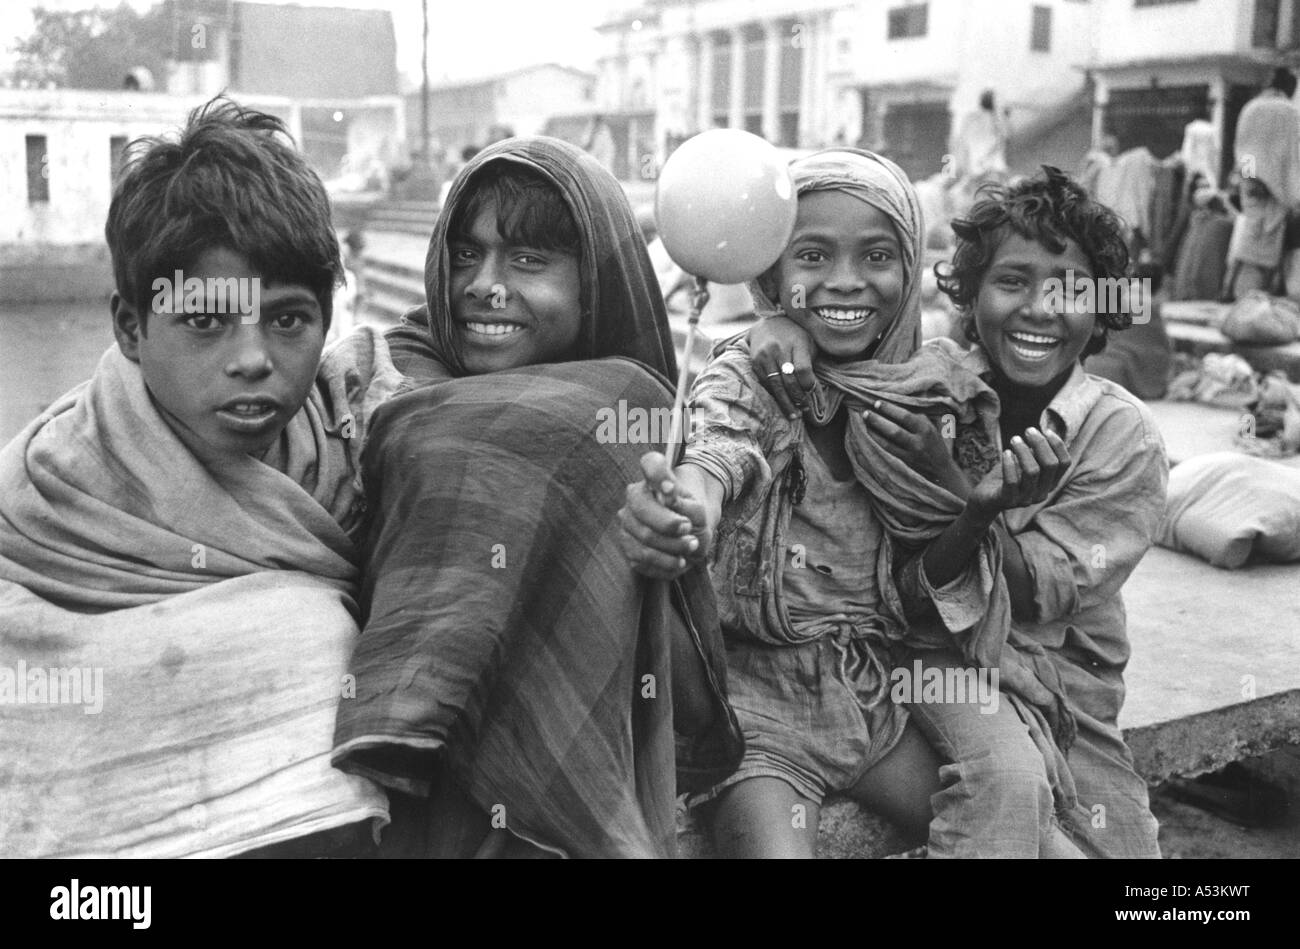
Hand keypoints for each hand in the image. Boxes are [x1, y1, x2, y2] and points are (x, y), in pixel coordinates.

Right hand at [618, 452, 712, 579]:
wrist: (691, 537)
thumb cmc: (693, 518)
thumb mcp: (698, 509)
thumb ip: (685, 501)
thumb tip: (669, 494)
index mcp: (652, 481)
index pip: (651, 463)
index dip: (658, 474)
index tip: (672, 488)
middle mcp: (633, 501)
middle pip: (642, 509)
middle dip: (669, 524)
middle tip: (689, 528)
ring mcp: (628, 526)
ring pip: (644, 538)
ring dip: (673, 546)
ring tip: (691, 546)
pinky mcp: (629, 550)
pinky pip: (644, 559)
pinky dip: (666, 563)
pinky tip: (679, 560)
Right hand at [748, 316, 815, 419]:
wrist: (770, 323)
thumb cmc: (795, 335)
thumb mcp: (807, 343)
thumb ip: (811, 364)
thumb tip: (815, 392)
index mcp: (796, 342)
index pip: (803, 369)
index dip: (808, 385)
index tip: (812, 394)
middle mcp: (779, 348)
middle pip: (789, 380)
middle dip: (798, 398)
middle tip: (804, 411)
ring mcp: (765, 355)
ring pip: (775, 385)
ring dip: (785, 402)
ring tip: (793, 415)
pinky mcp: (755, 362)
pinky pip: (765, 383)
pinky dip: (774, 394)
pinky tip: (781, 402)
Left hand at [862, 399, 968, 498]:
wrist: (941, 471)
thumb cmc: (934, 444)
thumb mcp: (931, 427)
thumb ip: (917, 416)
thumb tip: (896, 403)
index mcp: (926, 429)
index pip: (906, 416)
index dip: (890, 409)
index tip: (877, 403)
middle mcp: (918, 442)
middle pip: (894, 430)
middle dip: (878, 420)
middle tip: (865, 412)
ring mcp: (910, 455)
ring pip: (887, 443)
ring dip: (873, 432)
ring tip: (864, 423)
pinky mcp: (903, 463)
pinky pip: (886, 452)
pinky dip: (876, 443)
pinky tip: (867, 436)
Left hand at [967, 428, 1069, 517]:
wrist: (986, 499)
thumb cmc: (1007, 476)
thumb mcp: (1024, 462)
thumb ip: (1036, 452)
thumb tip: (1045, 432)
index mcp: (1050, 483)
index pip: (1064, 463)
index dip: (1058, 445)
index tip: (1046, 430)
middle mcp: (1042, 493)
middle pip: (1050, 465)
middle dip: (1040, 443)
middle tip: (1028, 430)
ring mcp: (1026, 499)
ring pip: (1032, 471)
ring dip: (1023, 451)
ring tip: (1014, 439)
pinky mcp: (1008, 501)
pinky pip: (1012, 481)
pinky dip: (1009, 464)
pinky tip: (1006, 453)